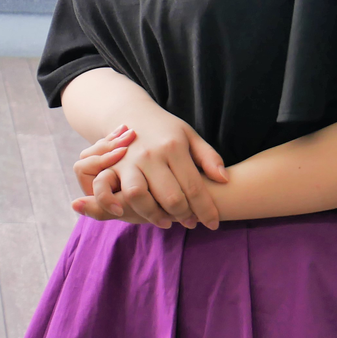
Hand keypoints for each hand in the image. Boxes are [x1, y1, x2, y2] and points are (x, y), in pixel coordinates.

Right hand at [72, 110, 228, 229]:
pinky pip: (114, 193)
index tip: (213, 224)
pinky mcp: (112, 167)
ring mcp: (129, 161)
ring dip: (155, 216)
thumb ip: (209, 157)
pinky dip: (124, 207)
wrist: (131, 112)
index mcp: (173, 147)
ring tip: (168, 221)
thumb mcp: (190, 136)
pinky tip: (140, 213)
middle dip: (184, 216)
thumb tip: (224, 179)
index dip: (206, 210)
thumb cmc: (165, 130)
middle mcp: (151, 155)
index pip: (194, 187)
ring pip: (140, 198)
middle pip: (170, 197)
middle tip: (191, 221)